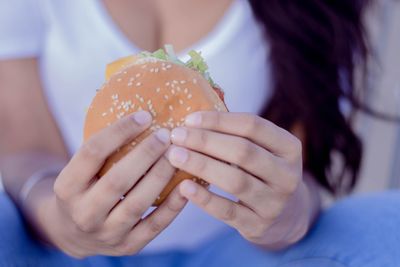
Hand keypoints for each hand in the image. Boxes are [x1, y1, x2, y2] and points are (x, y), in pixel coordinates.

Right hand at [44, 111, 186, 257]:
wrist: (73, 234)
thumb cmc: (84, 190)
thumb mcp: (78, 171)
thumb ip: (101, 149)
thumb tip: (139, 113)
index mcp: (66, 188)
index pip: (92, 153)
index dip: (119, 131)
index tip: (144, 115)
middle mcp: (84, 213)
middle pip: (117, 181)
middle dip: (145, 154)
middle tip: (166, 135)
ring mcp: (106, 234)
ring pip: (138, 204)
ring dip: (161, 176)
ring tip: (178, 155)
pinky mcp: (128, 246)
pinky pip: (154, 226)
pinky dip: (173, 206)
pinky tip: (187, 185)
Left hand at [167, 111, 303, 244]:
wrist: (286, 217)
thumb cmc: (263, 173)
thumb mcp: (264, 151)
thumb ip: (238, 135)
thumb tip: (193, 120)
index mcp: (290, 148)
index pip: (253, 126)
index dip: (219, 121)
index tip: (189, 119)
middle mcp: (288, 175)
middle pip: (243, 152)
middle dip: (205, 141)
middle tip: (176, 136)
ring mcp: (275, 203)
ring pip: (235, 181)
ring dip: (201, 165)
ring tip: (174, 156)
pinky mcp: (259, 226)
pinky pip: (228, 211)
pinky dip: (204, 199)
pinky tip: (184, 187)